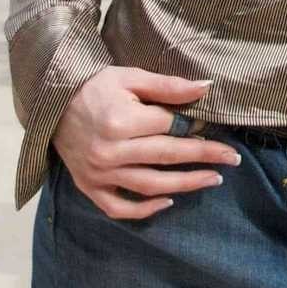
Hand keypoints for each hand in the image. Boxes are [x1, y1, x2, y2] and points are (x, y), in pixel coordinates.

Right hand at [52, 70, 239, 221]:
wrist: (54, 106)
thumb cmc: (97, 87)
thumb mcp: (132, 78)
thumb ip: (169, 86)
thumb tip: (207, 88)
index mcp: (123, 122)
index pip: (173, 129)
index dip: (200, 132)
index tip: (224, 135)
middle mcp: (111, 152)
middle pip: (167, 158)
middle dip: (204, 159)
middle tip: (232, 160)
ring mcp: (100, 174)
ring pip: (150, 186)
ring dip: (185, 185)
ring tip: (212, 179)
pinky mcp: (90, 188)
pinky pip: (120, 207)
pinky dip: (144, 210)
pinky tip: (168, 202)